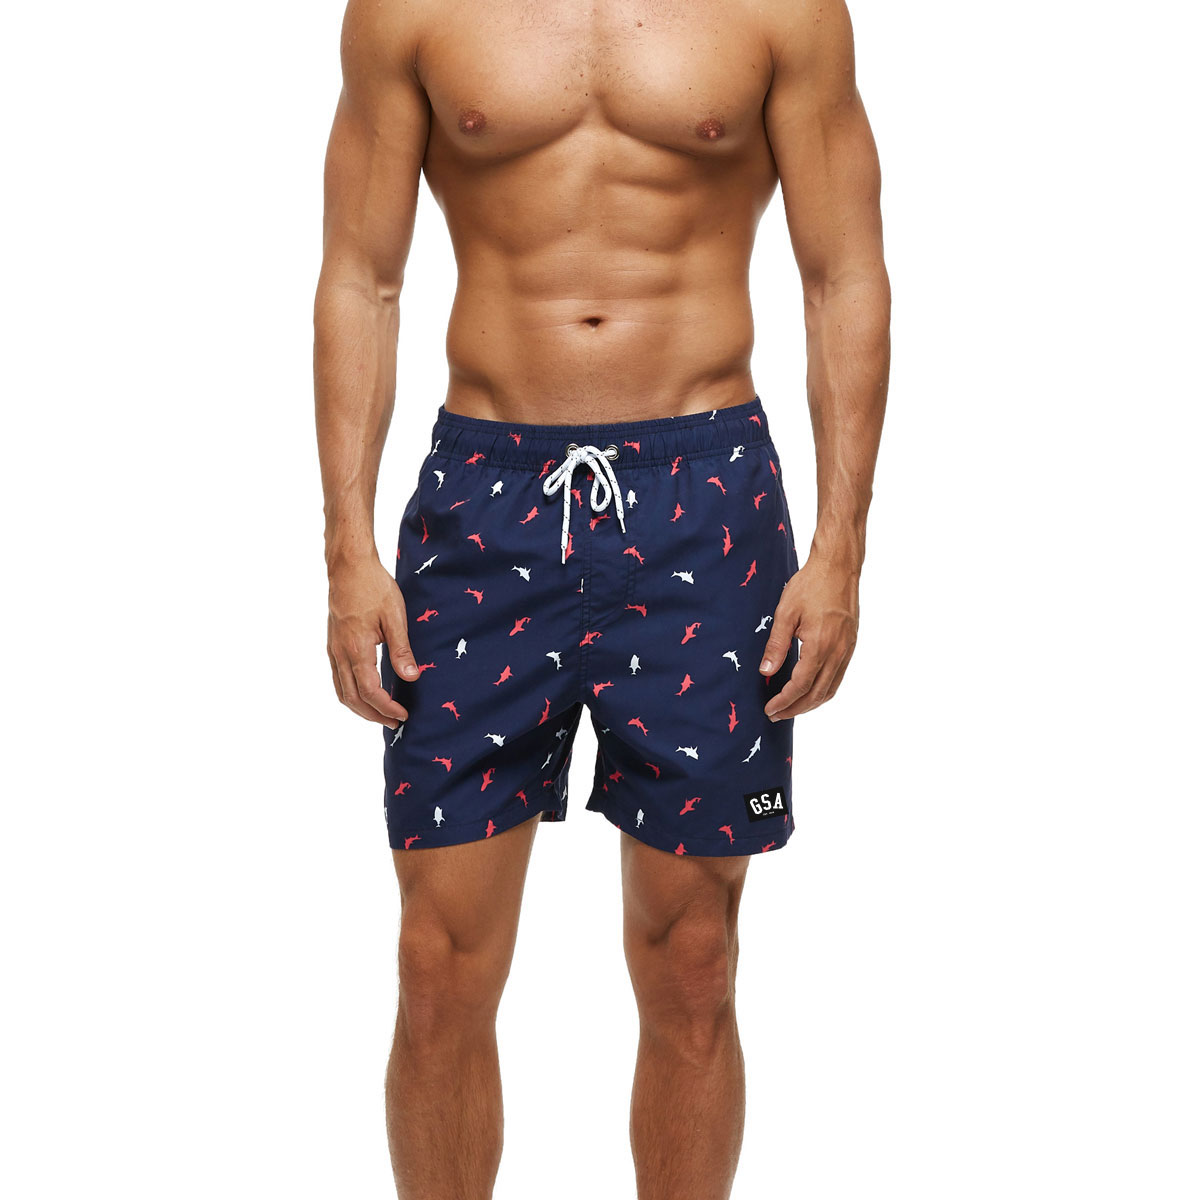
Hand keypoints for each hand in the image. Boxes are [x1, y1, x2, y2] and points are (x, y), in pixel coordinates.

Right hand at [327, 557, 419, 727]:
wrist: (348, 566)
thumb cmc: (374, 587)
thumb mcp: (395, 616)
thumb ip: (402, 650)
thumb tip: (411, 677)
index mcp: (356, 648)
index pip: (370, 691)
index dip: (386, 707)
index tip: (403, 715)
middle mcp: (340, 653)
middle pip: (352, 698)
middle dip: (374, 715)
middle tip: (395, 722)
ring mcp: (333, 650)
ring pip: (341, 691)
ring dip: (360, 708)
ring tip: (381, 714)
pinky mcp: (332, 645)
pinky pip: (338, 679)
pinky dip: (351, 694)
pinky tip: (366, 693)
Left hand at [759, 555, 859, 718]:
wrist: (839, 567)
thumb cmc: (810, 585)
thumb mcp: (786, 613)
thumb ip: (776, 645)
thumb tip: (766, 672)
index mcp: (820, 645)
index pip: (800, 685)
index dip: (784, 701)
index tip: (769, 709)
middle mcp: (838, 652)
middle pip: (817, 693)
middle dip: (796, 708)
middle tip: (776, 715)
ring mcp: (847, 650)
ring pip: (831, 688)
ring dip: (811, 703)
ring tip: (791, 708)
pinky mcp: (851, 645)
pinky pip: (838, 677)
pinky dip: (823, 690)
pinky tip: (810, 690)